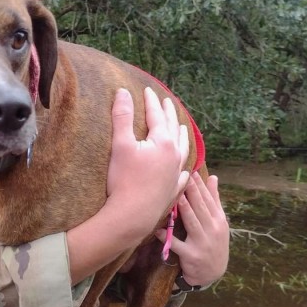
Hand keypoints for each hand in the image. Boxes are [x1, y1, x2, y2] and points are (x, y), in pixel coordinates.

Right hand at [106, 88, 189, 243]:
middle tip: (167, 102)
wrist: (132, 215)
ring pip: (184, 149)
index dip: (151, 102)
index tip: (147, 90)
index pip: (157, 116)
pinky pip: (184, 175)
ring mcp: (176, 174)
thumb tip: (123, 92)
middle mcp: (174, 156)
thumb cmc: (124, 180)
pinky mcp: (173, 190)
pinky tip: (186, 169)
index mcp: (163, 142)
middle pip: (173, 129)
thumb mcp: (120, 145)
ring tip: (182, 127)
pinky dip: (185, 166)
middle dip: (169, 113)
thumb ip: (122, 117)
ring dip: (182, 136)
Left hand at [156, 172, 228, 285]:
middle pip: (200, 208)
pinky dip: (168, 238)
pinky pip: (178, 245)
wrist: (213, 273)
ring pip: (192, 224)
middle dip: (192, 192)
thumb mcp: (218, 222)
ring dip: (184, 210)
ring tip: (176, 196)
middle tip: (183, 177)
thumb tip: (213, 177)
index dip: (200, 186)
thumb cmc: (213, 242)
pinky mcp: (191, 256)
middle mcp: (212, 230)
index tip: (192, 172)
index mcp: (218, 220)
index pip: (208, 200)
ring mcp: (202, 243)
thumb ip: (214, 200)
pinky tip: (159, 230)